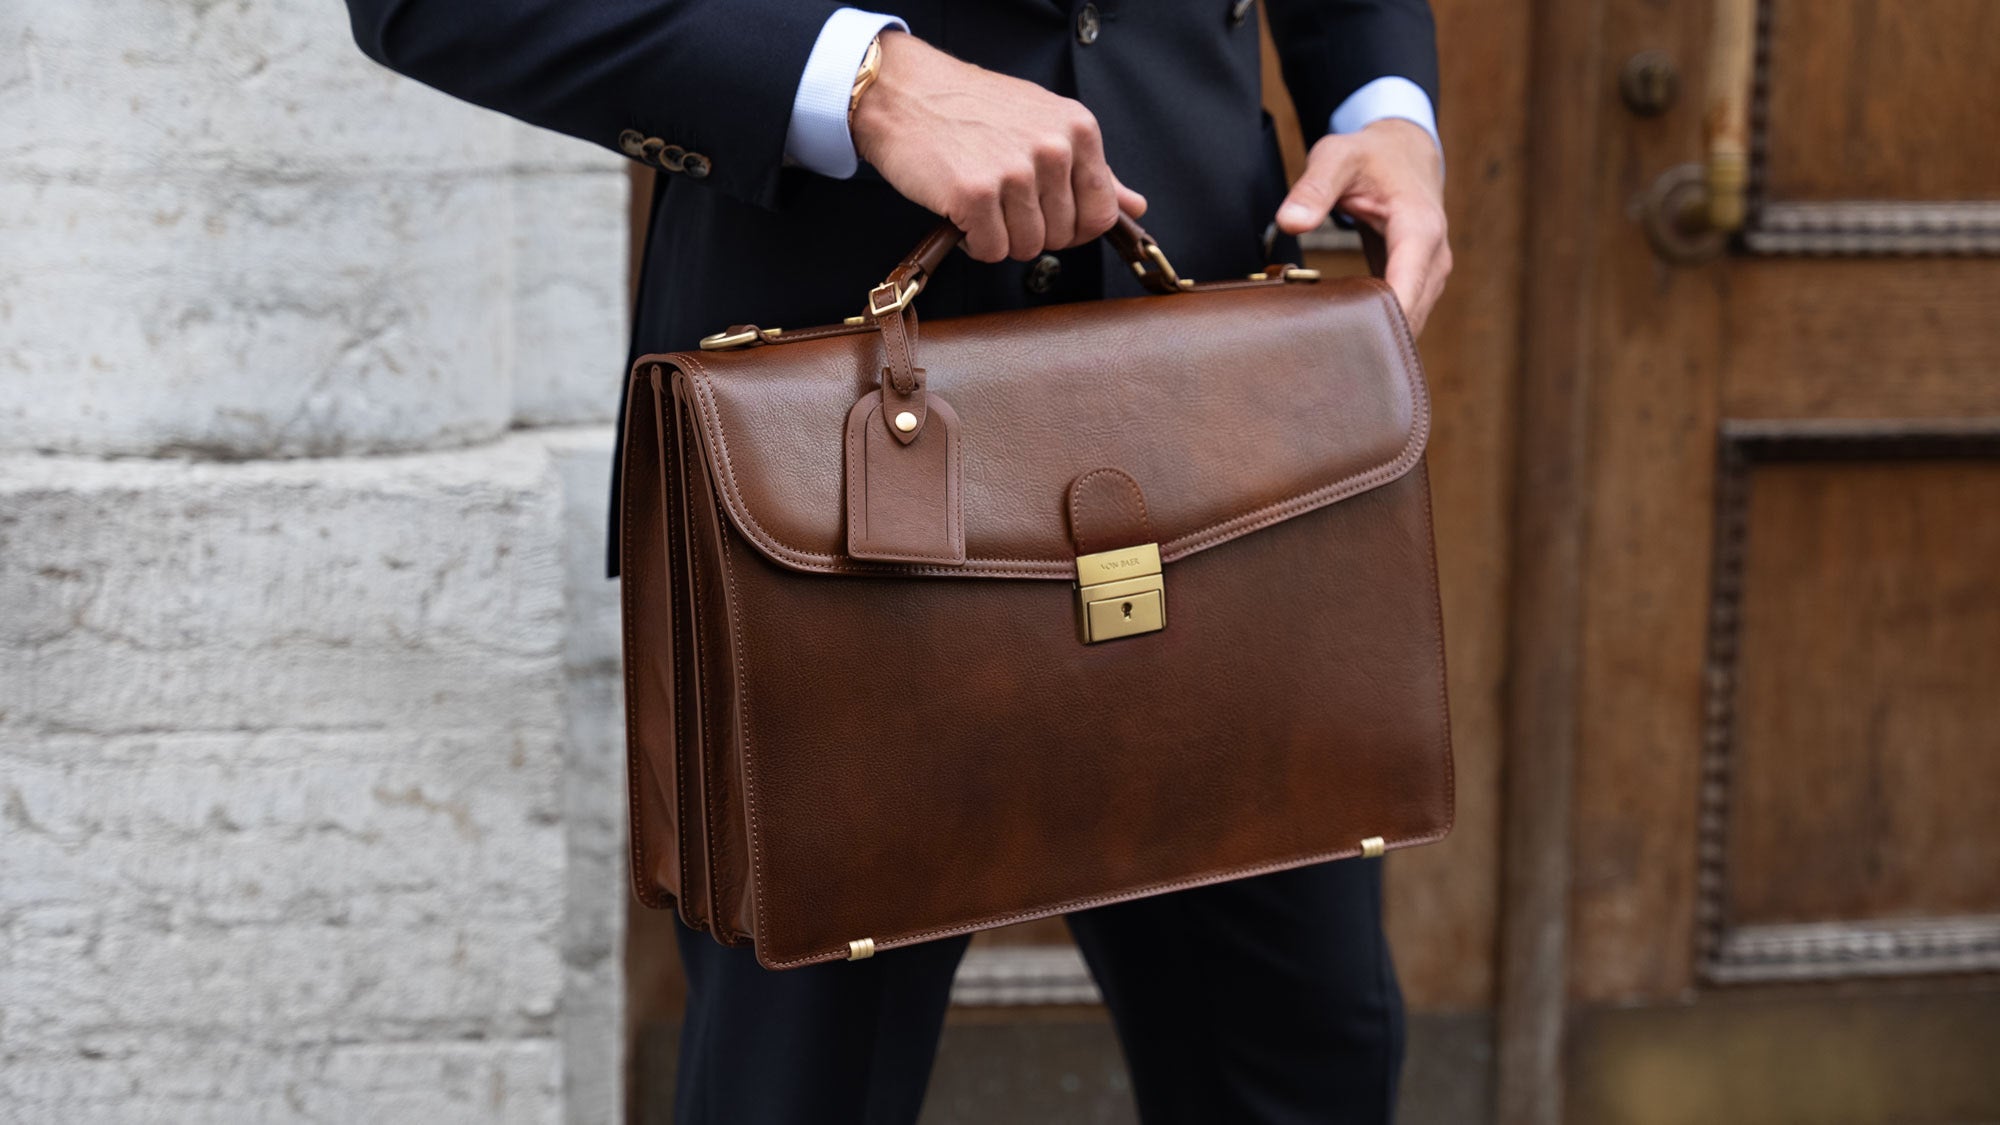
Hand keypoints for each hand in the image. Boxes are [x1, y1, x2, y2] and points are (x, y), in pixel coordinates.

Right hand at [852, 31, 1147, 262]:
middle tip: (1002, 198)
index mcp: (1078, 130)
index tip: (1045, 214)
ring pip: (1026, 248)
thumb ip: (1093, 170)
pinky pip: (990, 250)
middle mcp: (1053, 149)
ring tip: (981, 201)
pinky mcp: (975, 195)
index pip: (1101, 214)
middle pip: (1061, 237)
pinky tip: (961, 209)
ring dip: (999, 236)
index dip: (1073, 228)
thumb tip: (1134, 205)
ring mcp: (1015, 172)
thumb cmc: (974, 108)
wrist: (906, 92)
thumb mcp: (1045, 124)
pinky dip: (972, 241)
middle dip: (1030, 229)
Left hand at [1275, 119, 1449, 335]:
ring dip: (1377, 339)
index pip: (1408, 286)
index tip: (1351, 343)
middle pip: (1411, 315)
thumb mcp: (1337, 157)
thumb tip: (1289, 222)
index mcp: (1419, 227)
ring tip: (1332, 355)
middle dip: (1374, 338)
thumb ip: (1313, 188)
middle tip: (1326, 359)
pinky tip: (1344, 341)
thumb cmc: (1370, 155)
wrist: (1403, 153)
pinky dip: (1378, 330)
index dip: (1384, 318)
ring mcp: (1429, 275)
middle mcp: (1434, 257)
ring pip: (1410, 323)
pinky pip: (1404, 317)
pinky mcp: (1418, 284)